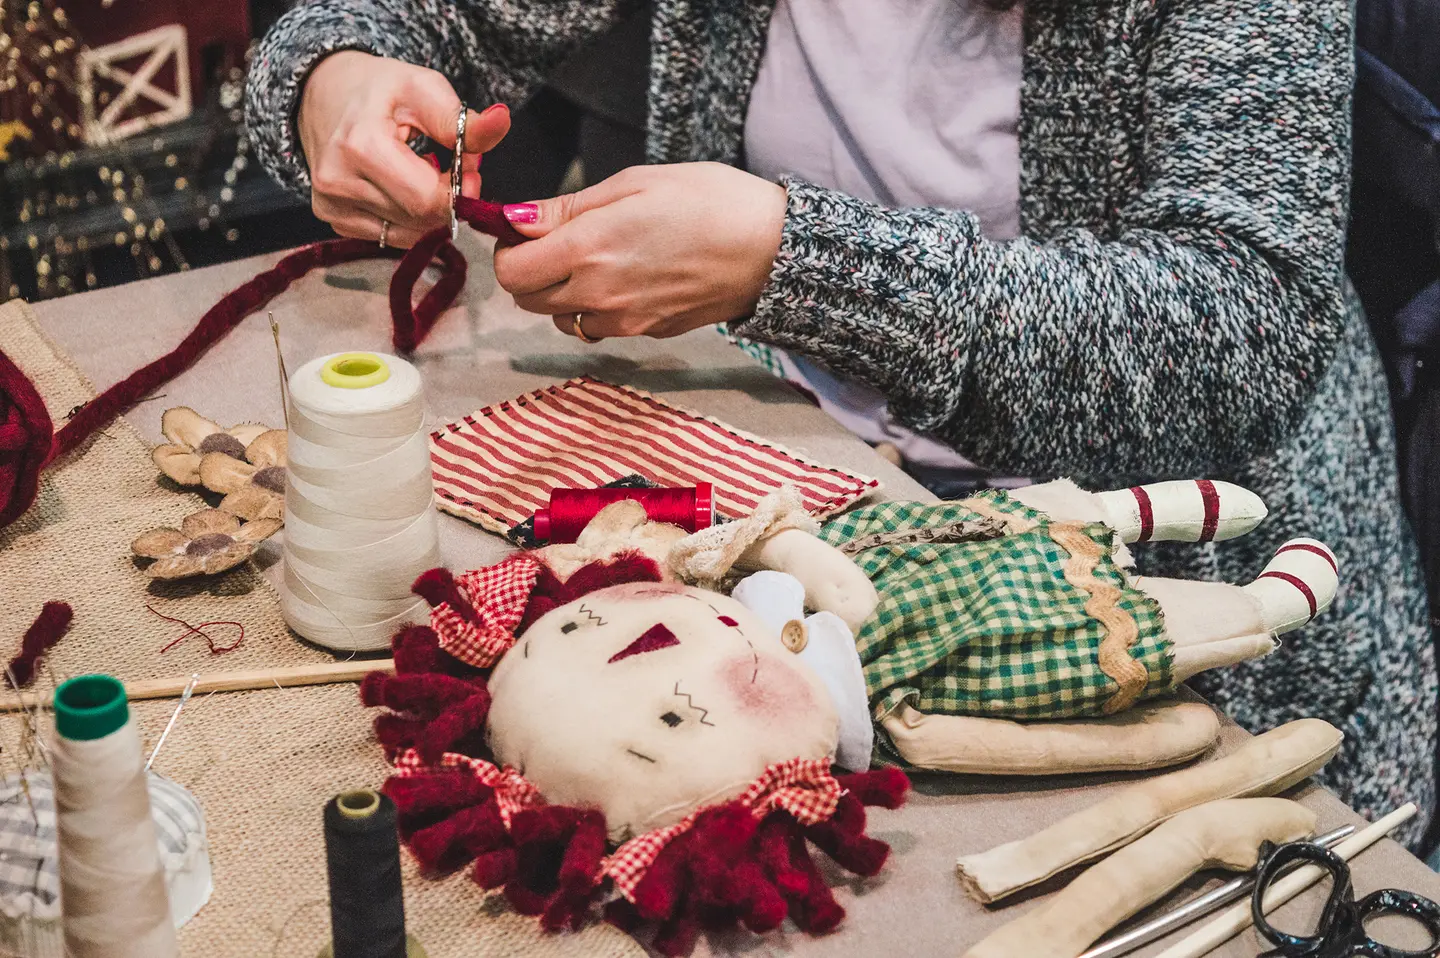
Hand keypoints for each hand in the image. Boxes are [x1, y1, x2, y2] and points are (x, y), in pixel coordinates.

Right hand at [298, 51, 511, 247]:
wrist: (326, 94)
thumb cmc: (381, 90)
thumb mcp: (425, 89)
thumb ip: (464, 120)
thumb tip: (501, 122)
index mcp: (361, 146)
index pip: (427, 200)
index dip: (459, 193)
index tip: (468, 170)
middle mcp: (338, 181)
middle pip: (420, 220)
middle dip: (447, 201)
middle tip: (450, 170)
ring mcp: (331, 204)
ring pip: (408, 234)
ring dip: (429, 211)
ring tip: (423, 174)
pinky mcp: (332, 219)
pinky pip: (390, 237)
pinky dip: (408, 218)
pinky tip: (402, 188)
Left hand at [492, 163, 786, 338]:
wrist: (771, 249)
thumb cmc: (710, 201)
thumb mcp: (634, 183)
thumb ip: (568, 208)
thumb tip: (515, 219)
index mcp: (589, 248)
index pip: (511, 271)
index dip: (508, 249)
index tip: (525, 230)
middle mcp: (599, 293)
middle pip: (528, 299)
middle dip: (530, 271)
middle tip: (557, 242)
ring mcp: (624, 320)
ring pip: (562, 318)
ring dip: (563, 294)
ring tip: (597, 261)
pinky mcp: (647, 333)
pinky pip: (600, 327)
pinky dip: (597, 308)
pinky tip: (626, 279)